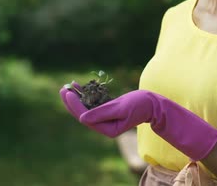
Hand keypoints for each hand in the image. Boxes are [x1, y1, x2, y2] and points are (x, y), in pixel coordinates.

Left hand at [59, 83, 216, 160]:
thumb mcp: (121, 108)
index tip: (68, 93)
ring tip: (68, 86)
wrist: (153, 103)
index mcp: (108, 129)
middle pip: (83, 114)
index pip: (86, 117)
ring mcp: (106, 119)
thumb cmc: (140, 105)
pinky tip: (78, 86)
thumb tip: (82, 118)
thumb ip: (101, 113)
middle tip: (63, 89)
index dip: (75, 106)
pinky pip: (93, 104)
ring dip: (77, 97)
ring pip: (86, 108)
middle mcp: (105, 126)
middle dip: (72, 102)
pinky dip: (86, 95)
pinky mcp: (108, 111)